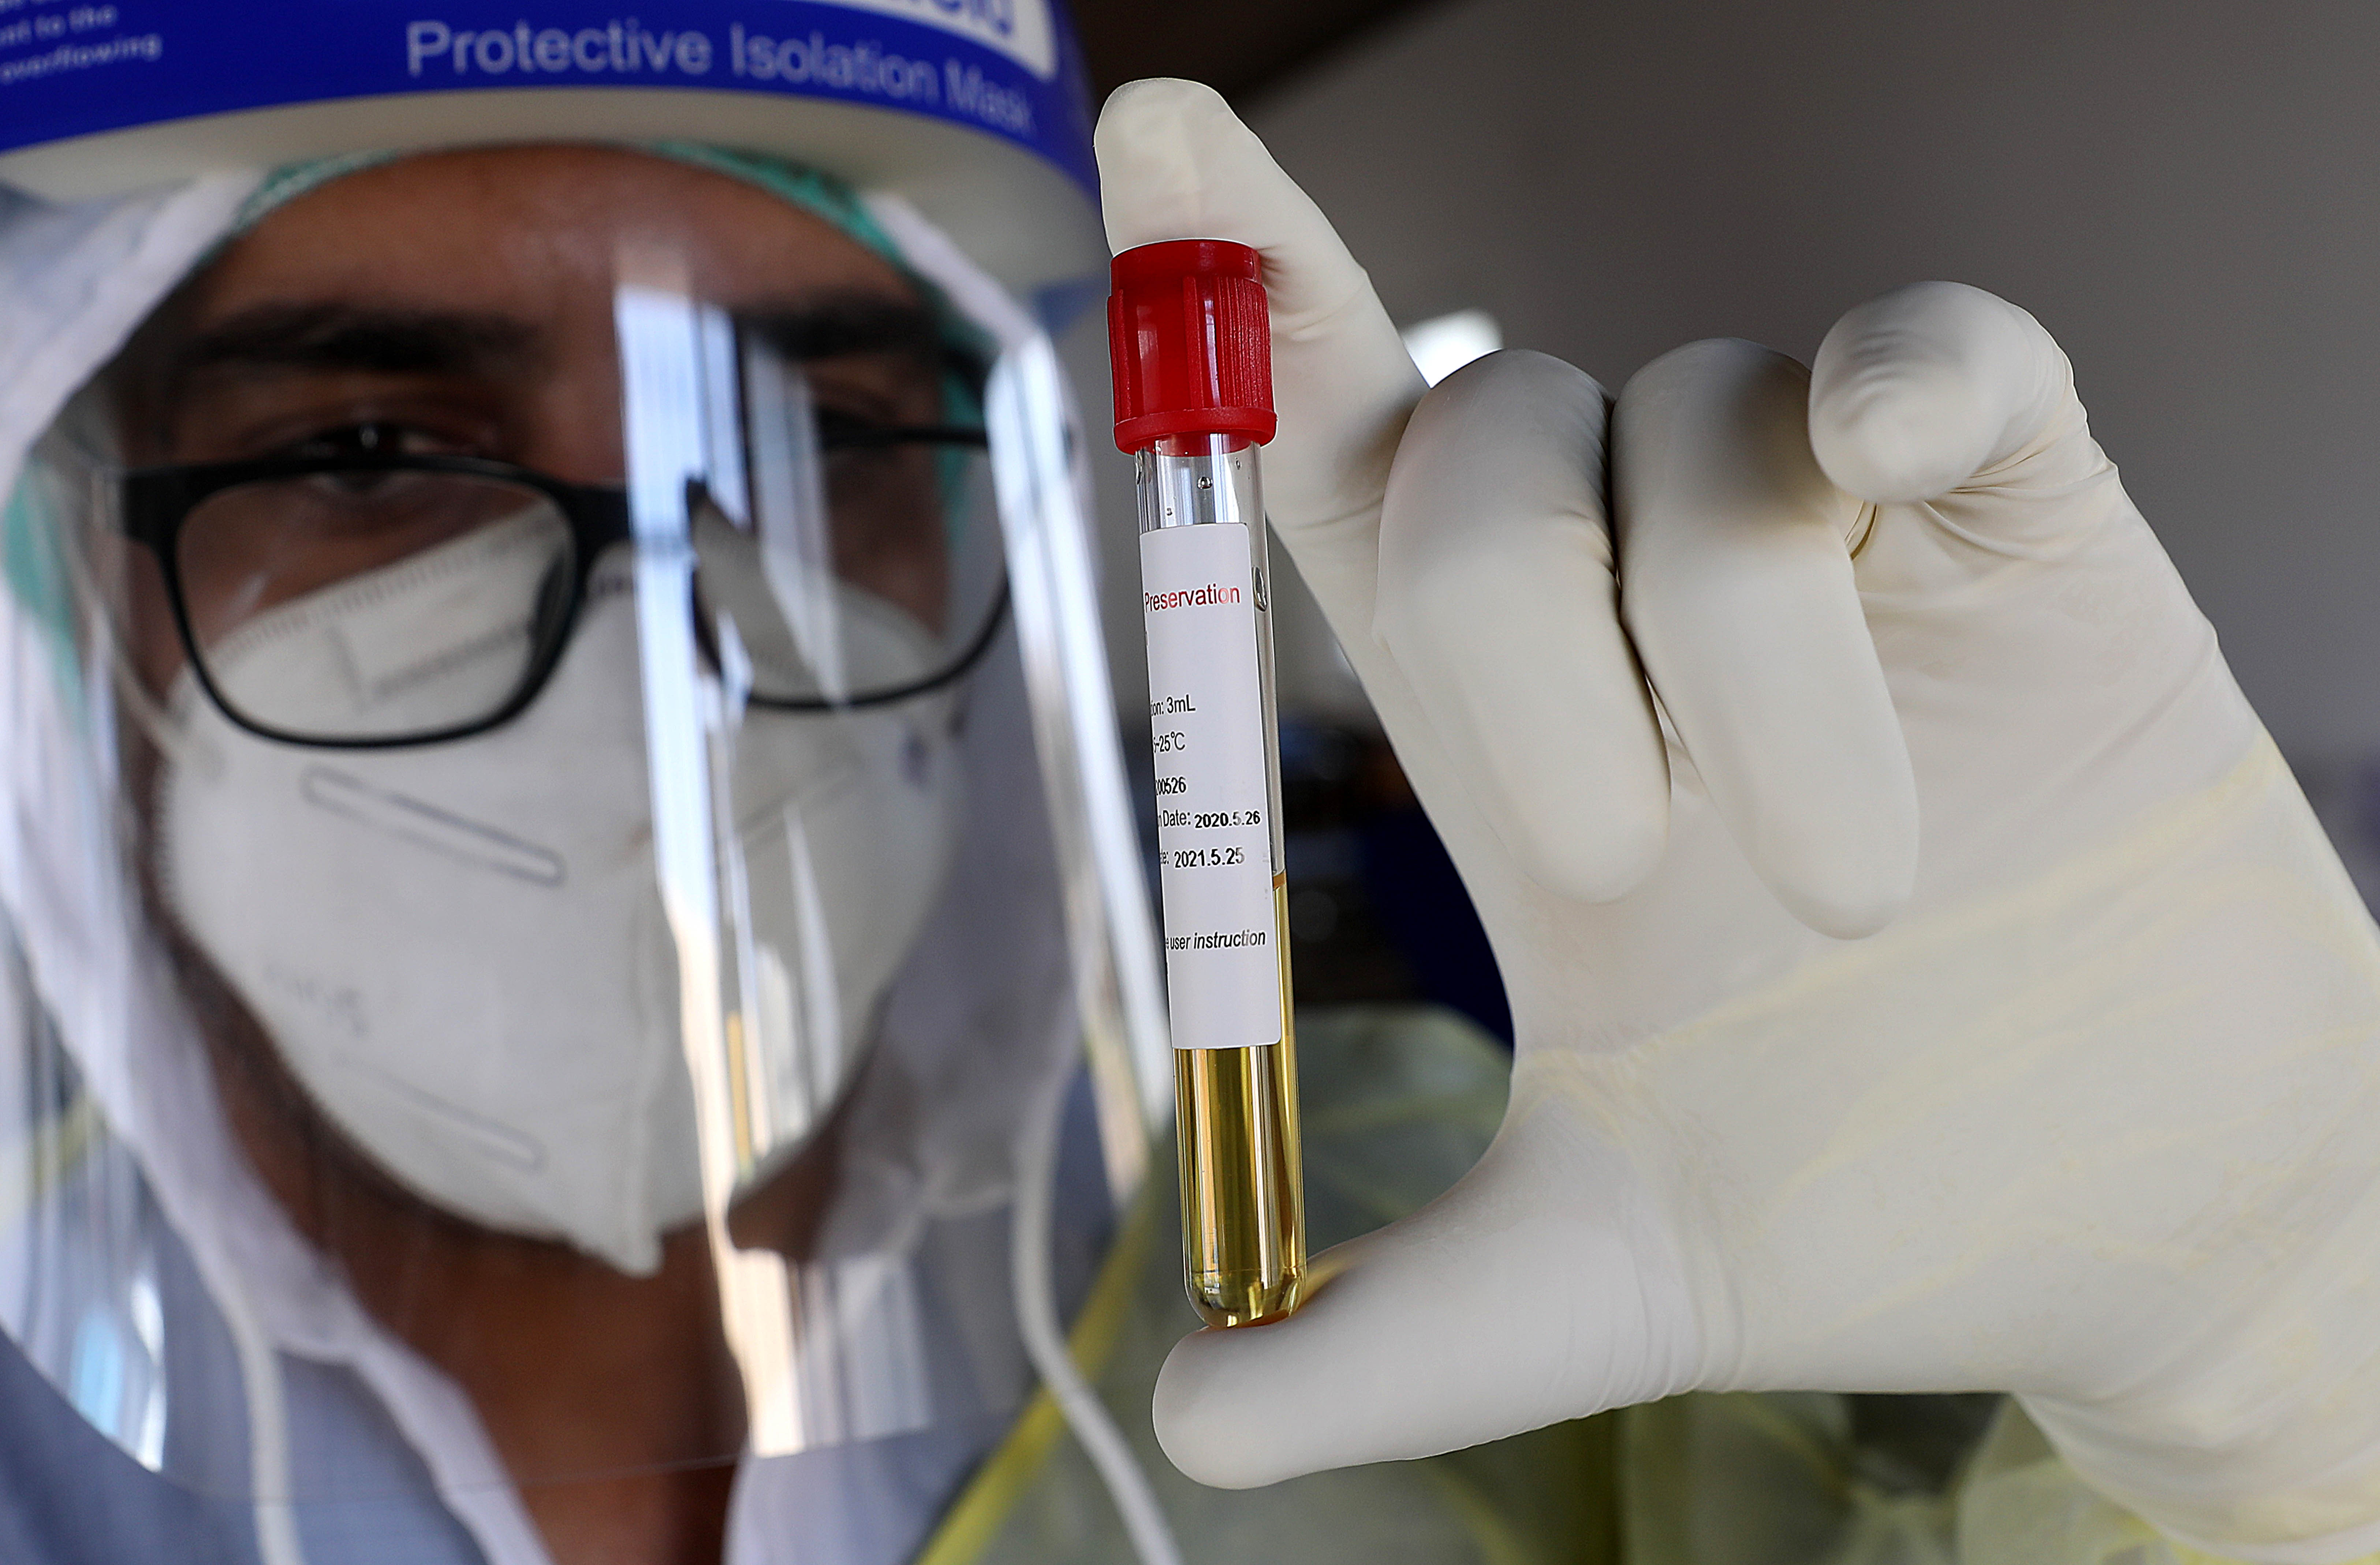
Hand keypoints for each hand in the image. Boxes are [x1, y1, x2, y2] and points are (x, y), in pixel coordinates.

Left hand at [1097, 78, 2379, 1560]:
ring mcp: (1838, 545)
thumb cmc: (1865, 1204)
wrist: (2127, 1217)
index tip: (1148, 128)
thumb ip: (1398, 1339)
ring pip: (1696, 423)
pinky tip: (1918, 467)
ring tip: (1852, 872)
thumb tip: (1192, 1423)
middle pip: (1480, 425)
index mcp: (1519, 733)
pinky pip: (1936, 350)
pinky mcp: (2026, 519)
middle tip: (1626, 855)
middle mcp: (1642, 603)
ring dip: (1739, 647)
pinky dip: (1911, 381)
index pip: (1336, 463)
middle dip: (1511, 625)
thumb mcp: (1604, 1274)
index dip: (1239, 294)